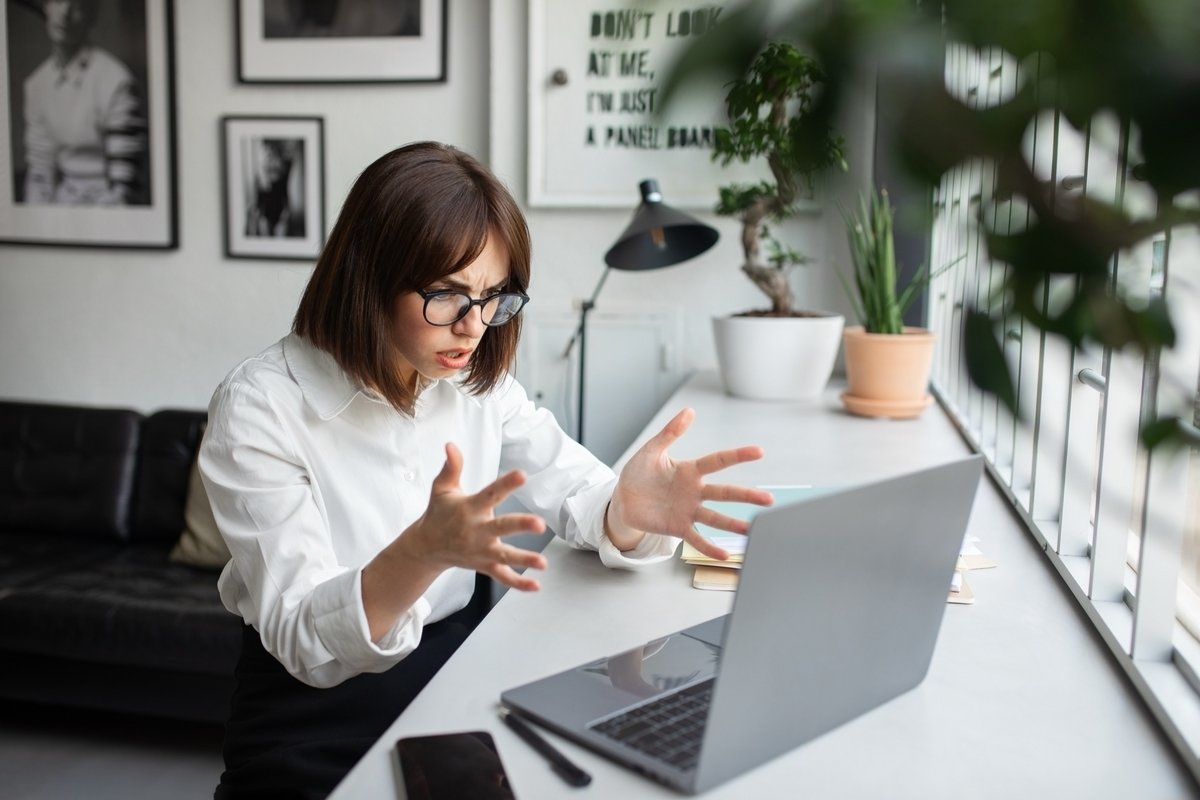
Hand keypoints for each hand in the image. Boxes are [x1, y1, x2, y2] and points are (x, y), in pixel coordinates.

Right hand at [403, 443, 547, 590]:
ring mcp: (481, 551)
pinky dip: (518, 584)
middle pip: (501, 527)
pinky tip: (536, 586)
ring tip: (542, 563)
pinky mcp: (484, 565)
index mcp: (469, 508)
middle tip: (539, 524)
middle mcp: (476, 531)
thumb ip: (451, 467)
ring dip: (524, 560)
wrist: (426, 547)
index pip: (490, 493)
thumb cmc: (439, 513)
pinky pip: (502, 577)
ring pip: (505, 556)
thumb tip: (451, 445)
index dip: (506, 484)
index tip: (522, 475)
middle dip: (520, 526)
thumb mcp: (441, 488)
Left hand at [608, 408, 772, 559]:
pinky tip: (725, 554)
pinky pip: (696, 538)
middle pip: (725, 493)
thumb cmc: (639, 473)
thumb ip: (670, 433)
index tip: (759, 451)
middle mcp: (695, 491)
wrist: (623, 499)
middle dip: (747, 495)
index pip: (718, 461)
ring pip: (716, 518)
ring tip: (752, 529)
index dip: (737, 456)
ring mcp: (688, 511)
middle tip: (769, 499)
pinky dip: (710, 547)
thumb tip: (689, 411)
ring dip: (734, 524)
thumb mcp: (652, 451)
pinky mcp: (678, 527)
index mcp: (690, 470)